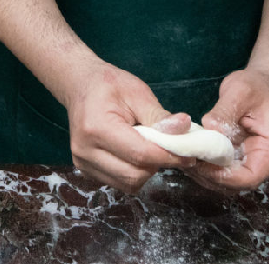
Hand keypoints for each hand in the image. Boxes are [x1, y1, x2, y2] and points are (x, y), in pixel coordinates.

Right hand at [60, 62, 188, 192]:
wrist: (79, 86)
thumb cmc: (108, 85)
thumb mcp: (137, 92)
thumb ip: (159, 116)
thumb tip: (184, 129)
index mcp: (97, 128)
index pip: (140, 154)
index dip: (168, 157)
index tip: (189, 155)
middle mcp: (85, 151)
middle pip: (134, 175)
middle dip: (158, 165)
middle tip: (171, 150)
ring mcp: (83, 163)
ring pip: (128, 184)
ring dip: (146, 171)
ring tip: (150, 149)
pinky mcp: (86, 170)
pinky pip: (119, 182)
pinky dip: (134, 173)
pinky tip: (136, 154)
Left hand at [186, 68, 268, 191]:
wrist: (260, 86)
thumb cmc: (254, 87)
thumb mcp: (239, 92)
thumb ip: (224, 111)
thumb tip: (208, 127)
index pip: (251, 177)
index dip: (225, 177)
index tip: (202, 165)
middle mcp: (264, 161)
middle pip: (238, 184)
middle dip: (211, 177)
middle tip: (187, 160)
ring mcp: (251, 162)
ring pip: (228, 182)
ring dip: (206, 174)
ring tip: (185, 157)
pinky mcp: (239, 159)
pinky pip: (223, 171)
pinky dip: (206, 167)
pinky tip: (191, 154)